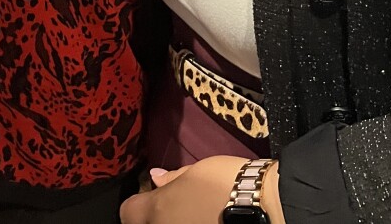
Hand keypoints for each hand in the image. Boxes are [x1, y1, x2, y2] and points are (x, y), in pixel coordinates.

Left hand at [120, 156, 283, 223]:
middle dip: (156, 217)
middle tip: (174, 207)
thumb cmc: (226, 182)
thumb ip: (172, 178)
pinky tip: (206, 220)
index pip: (128, 212)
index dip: (138, 203)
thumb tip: (156, 178)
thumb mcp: (195, 171)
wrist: (262, 207)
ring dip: (173, 223)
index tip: (151, 198)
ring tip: (194, 214)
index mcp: (156, 211)